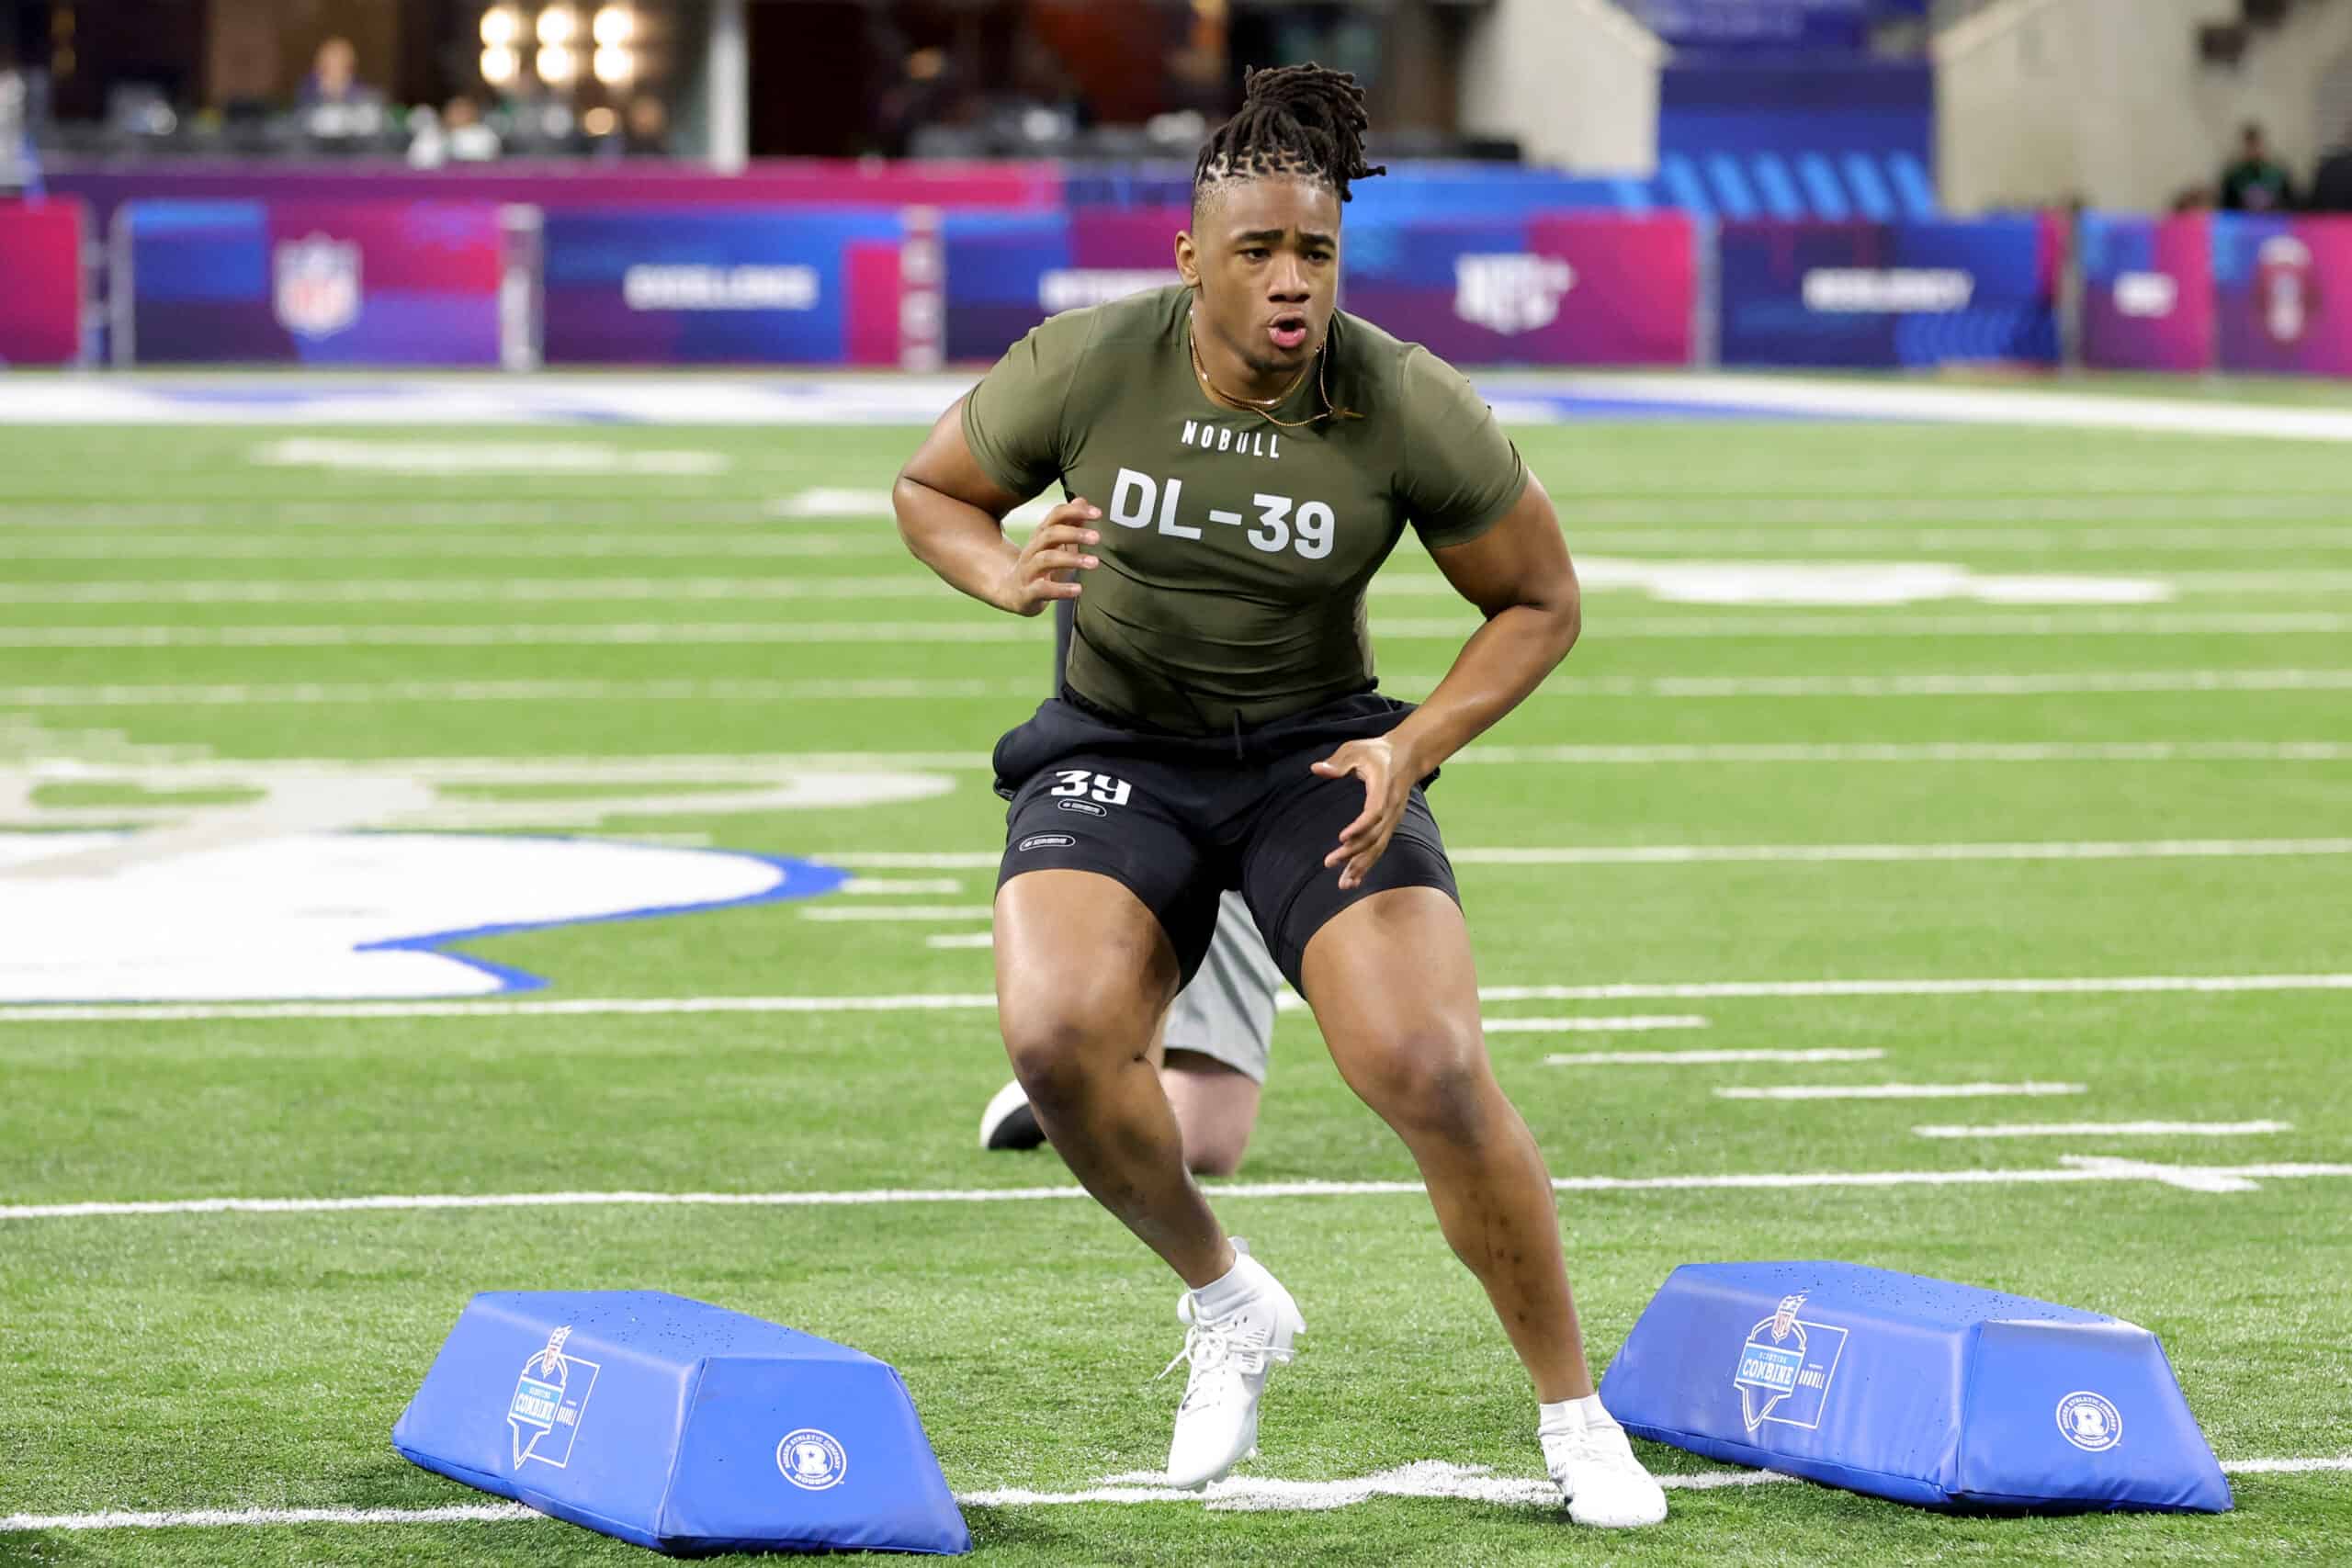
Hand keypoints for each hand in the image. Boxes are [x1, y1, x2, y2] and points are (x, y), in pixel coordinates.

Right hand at [993, 499, 1101, 616]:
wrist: (1011, 593)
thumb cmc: (1040, 567)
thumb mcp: (1055, 545)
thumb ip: (1070, 525)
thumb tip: (1083, 500)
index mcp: (1041, 536)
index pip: (1055, 516)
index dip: (1075, 511)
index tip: (1098, 513)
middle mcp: (1032, 550)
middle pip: (1049, 535)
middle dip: (1074, 533)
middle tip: (1097, 537)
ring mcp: (1027, 571)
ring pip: (1046, 559)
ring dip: (1071, 559)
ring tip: (1094, 562)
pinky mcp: (1027, 594)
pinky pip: (1042, 589)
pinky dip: (1061, 589)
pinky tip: (1078, 589)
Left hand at [1310, 737, 1418, 890]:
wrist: (1407, 756)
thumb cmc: (1376, 751)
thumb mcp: (1356, 749)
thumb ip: (1338, 762)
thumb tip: (1317, 768)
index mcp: (1384, 788)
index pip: (1375, 812)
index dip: (1360, 827)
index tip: (1342, 838)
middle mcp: (1391, 808)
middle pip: (1374, 835)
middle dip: (1353, 852)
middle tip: (1329, 862)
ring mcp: (1393, 819)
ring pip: (1378, 847)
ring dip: (1361, 865)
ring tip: (1344, 883)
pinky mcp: (1390, 825)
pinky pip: (1379, 848)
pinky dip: (1367, 864)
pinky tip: (1353, 879)